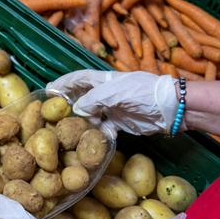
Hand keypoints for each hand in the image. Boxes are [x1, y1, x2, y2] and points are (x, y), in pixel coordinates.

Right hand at [47, 70, 179, 136]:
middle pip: (82, 97)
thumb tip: (77, 110)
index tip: (48, 89)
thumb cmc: (144, 92)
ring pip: (91, 114)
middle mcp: (106, 93)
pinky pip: (103, 128)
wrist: (171, 107)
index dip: (64, 82)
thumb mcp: (116, 92)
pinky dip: (97, 134)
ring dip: (81, 122)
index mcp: (103, 80)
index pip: (78, 78)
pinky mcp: (120, 123)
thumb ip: (94, 99)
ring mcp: (113, 108)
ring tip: (67, 130)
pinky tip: (90, 140)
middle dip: (68, 103)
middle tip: (52, 114)